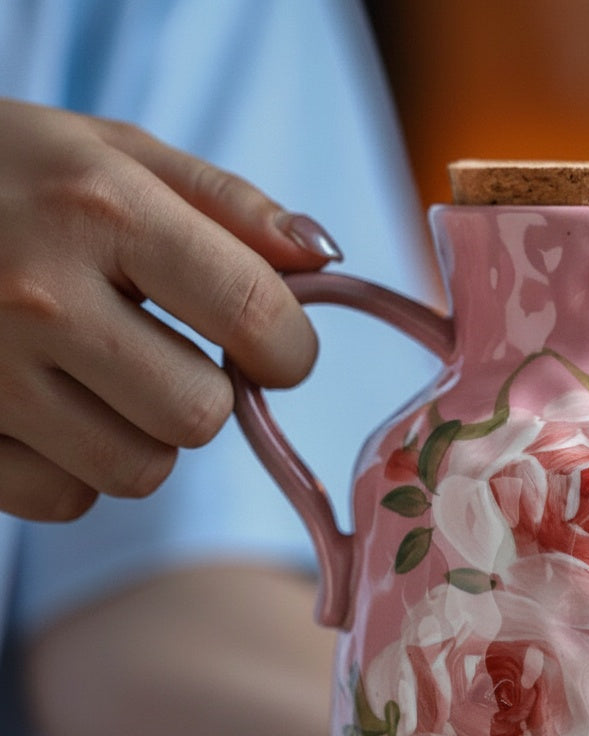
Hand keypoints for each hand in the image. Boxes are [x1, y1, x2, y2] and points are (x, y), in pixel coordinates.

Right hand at [0, 98, 340, 520]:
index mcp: (98, 208)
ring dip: (142, 434)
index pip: (255, 315)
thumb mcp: (114, 153)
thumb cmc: (6, 175)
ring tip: (101, 377)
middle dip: (207, 394)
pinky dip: (73, 467)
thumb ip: (230, 205)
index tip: (276, 347)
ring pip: (138, 471)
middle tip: (168, 354)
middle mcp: (35, 295)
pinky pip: (65, 499)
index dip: (290, 348)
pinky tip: (46, 407)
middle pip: (200, 415)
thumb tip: (326, 259)